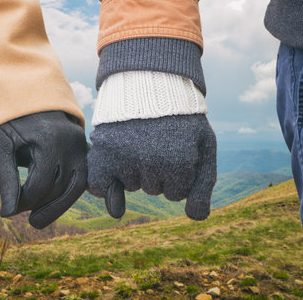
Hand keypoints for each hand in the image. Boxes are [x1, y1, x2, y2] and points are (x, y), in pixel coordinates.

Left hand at [0, 111, 86, 228]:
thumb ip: (4, 179)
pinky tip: (53, 205)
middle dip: (45, 208)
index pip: (40, 185)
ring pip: (77, 187)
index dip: (24, 202)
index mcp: (50, 140)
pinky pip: (83, 178)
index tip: (10, 208)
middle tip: (30, 222)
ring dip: (60, 207)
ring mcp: (82, 145)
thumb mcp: (1, 146)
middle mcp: (72, 143)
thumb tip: (7, 214)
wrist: (28, 97)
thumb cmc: (10, 123)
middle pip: (62, 188)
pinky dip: (68, 194)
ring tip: (40, 220)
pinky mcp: (84, 150)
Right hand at [87, 114, 215, 220]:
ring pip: (131, 186)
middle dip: (158, 172)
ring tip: (140, 142)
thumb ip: (203, 184)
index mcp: (180, 162)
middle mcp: (151, 162)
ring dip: (136, 171)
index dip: (177, 174)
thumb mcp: (203, 146)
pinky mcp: (103, 152)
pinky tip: (114, 173)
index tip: (177, 150)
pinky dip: (105, 186)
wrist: (151, 84)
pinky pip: (99, 186)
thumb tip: (195, 218)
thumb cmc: (181, 119)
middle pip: (153, 190)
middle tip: (158, 142)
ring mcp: (125, 157)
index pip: (175, 193)